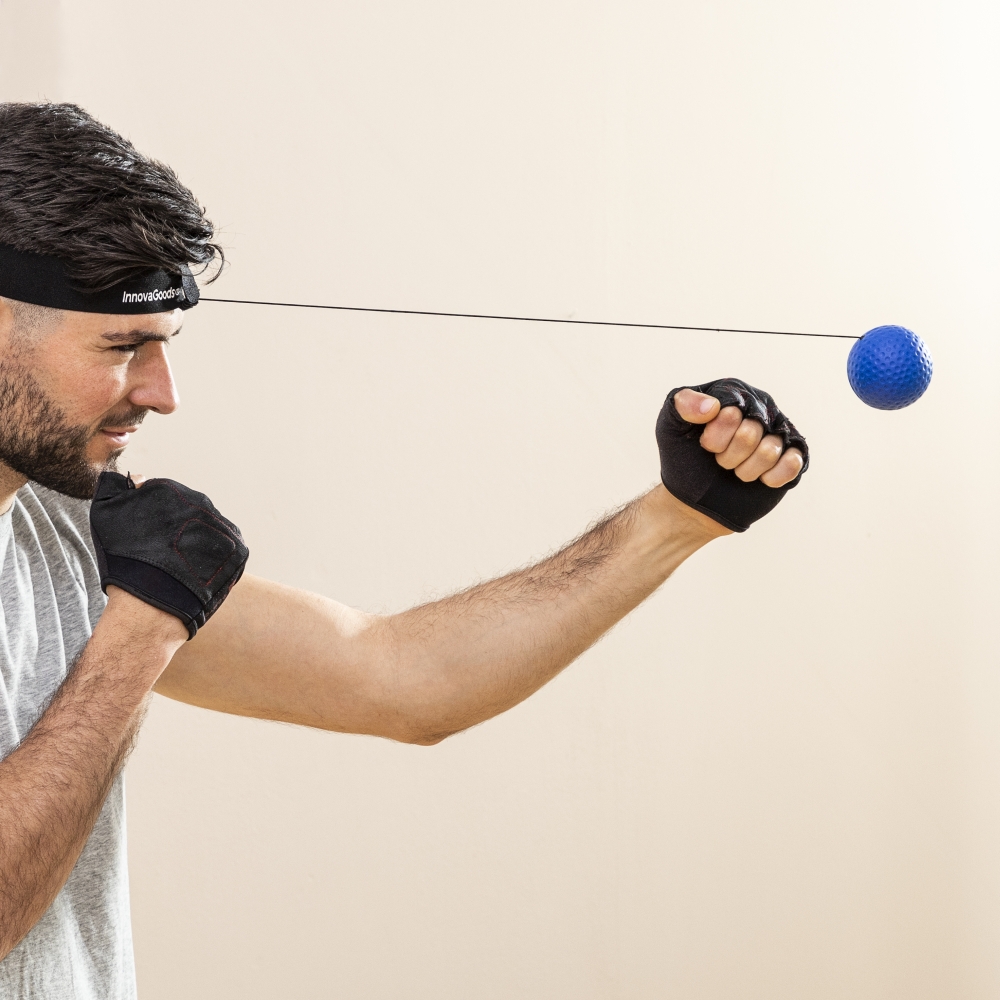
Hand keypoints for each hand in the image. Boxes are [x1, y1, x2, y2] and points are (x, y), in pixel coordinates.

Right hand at [90, 472, 248, 638]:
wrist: (150, 602)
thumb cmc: (122, 560)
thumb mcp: (103, 514)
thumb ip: (114, 487)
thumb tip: (136, 477)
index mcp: (169, 489)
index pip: (165, 499)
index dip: (155, 522)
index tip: (148, 540)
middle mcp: (200, 501)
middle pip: (190, 513)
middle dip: (178, 531)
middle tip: (164, 555)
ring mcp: (222, 524)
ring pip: (208, 531)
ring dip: (197, 544)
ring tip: (180, 567)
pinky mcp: (238, 548)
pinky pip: (226, 549)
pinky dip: (215, 560)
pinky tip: (197, 572)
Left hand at [672, 389, 803, 486]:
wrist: (696, 500)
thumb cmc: (684, 458)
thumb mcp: (671, 426)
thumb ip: (683, 404)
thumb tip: (714, 407)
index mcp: (735, 394)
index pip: (732, 411)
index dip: (715, 436)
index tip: (704, 444)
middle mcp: (761, 408)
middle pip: (751, 432)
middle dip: (728, 456)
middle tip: (720, 460)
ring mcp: (779, 432)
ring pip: (770, 450)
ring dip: (746, 470)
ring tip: (736, 469)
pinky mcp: (793, 456)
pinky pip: (792, 463)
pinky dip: (770, 477)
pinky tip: (760, 479)